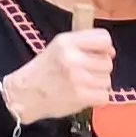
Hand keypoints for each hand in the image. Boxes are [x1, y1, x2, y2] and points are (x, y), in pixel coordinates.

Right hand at [0, 5, 114, 122]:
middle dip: (99, 68)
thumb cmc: (43, 70)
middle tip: (85, 72)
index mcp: (67, 42)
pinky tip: (84, 95)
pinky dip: (97, 97)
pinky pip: (104, 95)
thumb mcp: (59, 46)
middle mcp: (73, 58)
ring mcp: (78, 78)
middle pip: (107, 62)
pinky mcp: (81, 97)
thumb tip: (110, 51)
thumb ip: (83, 43)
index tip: (99, 53)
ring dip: (98, 84)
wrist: (25, 94)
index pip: (104, 39)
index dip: (105, 47)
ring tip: (82, 84)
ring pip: (107, 80)